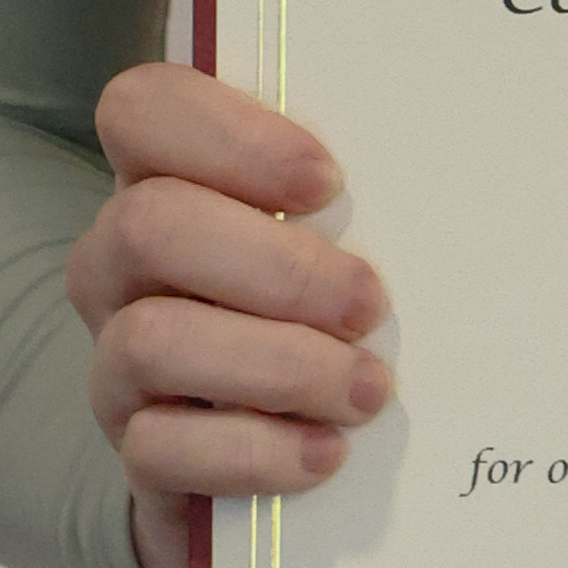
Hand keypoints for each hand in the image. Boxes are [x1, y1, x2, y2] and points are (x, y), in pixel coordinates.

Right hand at [67, 65, 395, 567]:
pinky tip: (324, 452)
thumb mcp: (329, 241)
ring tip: (367, 389)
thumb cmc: (319, 314)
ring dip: (276, 363)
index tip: (328, 181)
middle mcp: (121, 264)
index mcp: (163, 181)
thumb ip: (347, 203)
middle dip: (275, 265)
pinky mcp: (134, 451)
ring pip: (150, 341)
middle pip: (147, 225)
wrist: (268, 457)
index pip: (143, 109)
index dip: (229, 135)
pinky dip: (255, 452)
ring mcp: (118, 361)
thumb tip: (449, 175)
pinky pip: (161, 448)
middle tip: (371, 303)